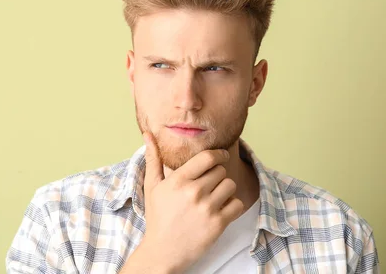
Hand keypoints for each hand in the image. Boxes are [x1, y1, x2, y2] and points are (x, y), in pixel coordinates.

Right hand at [122, 132, 243, 273]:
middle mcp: (194, 192)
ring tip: (215, 197)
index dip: (218, 154)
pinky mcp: (218, 224)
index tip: (221, 156)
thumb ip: (153, 159)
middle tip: (209, 185)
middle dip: (217, 176)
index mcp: (178, 180)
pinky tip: (221, 209)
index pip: (208, 157)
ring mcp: (207, 208)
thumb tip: (147, 134)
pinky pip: (237, 204)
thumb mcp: (152, 186)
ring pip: (231, 185)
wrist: (162, 251)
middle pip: (220, 170)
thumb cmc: (157, 217)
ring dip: (226, 189)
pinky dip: (233, 206)